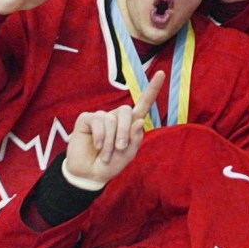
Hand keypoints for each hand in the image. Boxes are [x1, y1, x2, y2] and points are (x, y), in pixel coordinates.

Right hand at [64, 71, 165, 187]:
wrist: (90, 174)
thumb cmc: (110, 164)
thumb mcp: (127, 156)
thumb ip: (135, 140)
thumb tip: (139, 121)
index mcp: (130, 124)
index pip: (143, 104)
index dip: (152, 89)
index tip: (162, 73)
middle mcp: (116, 117)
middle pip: (127, 111)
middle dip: (124, 132)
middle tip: (119, 148)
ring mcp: (101, 116)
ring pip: (111, 119)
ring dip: (110, 141)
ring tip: (105, 154)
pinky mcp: (87, 119)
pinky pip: (97, 121)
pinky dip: (100, 137)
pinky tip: (97, 146)